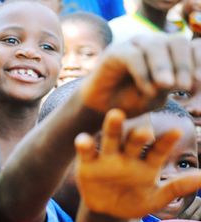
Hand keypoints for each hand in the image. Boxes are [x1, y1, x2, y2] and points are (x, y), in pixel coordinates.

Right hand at [74, 109, 200, 218]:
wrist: (107, 211)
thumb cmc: (133, 202)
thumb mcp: (155, 199)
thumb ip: (175, 188)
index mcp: (146, 163)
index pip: (158, 150)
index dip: (167, 142)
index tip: (178, 131)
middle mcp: (127, 155)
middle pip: (133, 140)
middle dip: (138, 134)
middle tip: (144, 129)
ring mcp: (107, 157)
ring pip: (110, 139)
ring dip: (112, 127)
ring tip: (115, 115)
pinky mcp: (88, 162)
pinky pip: (86, 151)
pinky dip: (84, 144)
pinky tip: (84, 140)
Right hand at [80, 35, 200, 116]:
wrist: (102, 108)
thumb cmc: (130, 101)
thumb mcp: (158, 96)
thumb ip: (172, 85)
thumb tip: (187, 80)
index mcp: (168, 52)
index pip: (190, 47)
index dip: (196, 62)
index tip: (196, 84)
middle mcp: (152, 44)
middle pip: (176, 41)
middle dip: (183, 64)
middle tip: (183, 87)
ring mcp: (133, 45)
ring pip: (155, 44)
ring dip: (164, 66)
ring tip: (167, 86)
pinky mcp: (114, 51)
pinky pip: (133, 56)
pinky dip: (143, 73)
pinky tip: (147, 90)